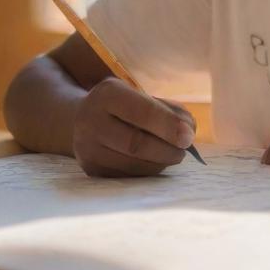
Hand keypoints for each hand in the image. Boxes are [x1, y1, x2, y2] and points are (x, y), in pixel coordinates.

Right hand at [72, 78, 196, 177]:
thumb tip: (189, 132)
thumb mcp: (140, 95)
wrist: (81, 119)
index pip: (142, 112)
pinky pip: (128, 175)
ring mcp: (88, 149)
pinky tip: (155, 160)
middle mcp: (91, 121)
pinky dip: (149, 170)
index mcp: (107, 94)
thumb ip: (168, 109)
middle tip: (185, 149)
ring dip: (161, 162)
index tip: (189, 136)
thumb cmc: (122, 105)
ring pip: (133, 164)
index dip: (168, 125)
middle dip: (167, 149)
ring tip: (172, 153)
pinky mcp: (92, 170)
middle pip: (136, 143)